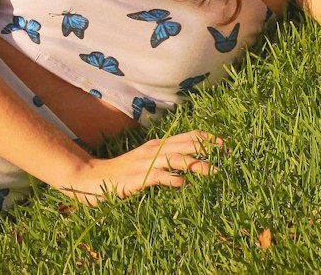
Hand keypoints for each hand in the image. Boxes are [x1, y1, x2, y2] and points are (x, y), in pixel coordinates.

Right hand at [56, 130, 227, 205]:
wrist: (93, 177)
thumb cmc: (122, 173)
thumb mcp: (146, 163)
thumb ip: (163, 162)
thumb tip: (184, 166)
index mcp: (157, 145)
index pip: (186, 136)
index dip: (205, 138)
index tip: (223, 144)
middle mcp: (154, 149)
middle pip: (185, 144)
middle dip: (207, 148)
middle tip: (227, 153)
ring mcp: (146, 162)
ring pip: (175, 159)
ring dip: (195, 163)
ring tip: (213, 170)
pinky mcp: (138, 177)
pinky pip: (157, 176)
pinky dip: (170, 178)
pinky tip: (182, 184)